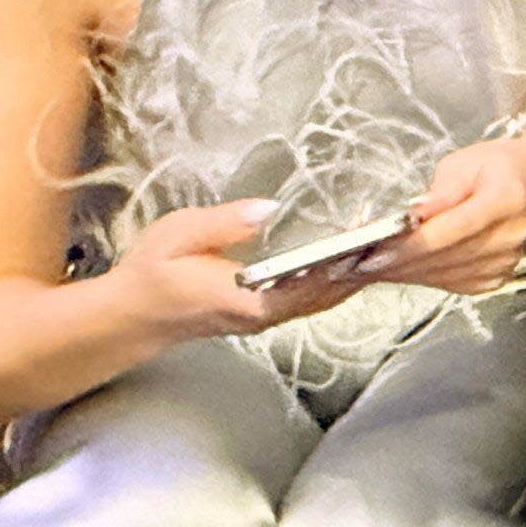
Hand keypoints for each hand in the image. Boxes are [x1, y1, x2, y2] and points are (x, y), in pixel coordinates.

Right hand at [112, 201, 363, 344]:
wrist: (131, 318)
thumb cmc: (151, 274)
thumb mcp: (177, 236)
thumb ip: (224, 224)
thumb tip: (268, 208)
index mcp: (246, 299)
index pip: (308, 283)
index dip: (341, 262)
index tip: (370, 238)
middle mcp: (265, 315)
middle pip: (326, 293)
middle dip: (360, 265)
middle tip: (394, 232)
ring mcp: (267, 318)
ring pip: (324, 299)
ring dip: (353, 273)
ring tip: (385, 240)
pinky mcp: (266, 314)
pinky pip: (312, 299)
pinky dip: (337, 280)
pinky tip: (354, 258)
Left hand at [362, 140, 525, 296]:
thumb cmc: (499, 166)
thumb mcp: (467, 161)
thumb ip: (440, 191)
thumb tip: (412, 217)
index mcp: (505, 201)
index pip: (448, 231)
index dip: (408, 246)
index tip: (372, 252)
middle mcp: (509, 238)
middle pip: (442, 259)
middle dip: (396, 263)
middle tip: (355, 264)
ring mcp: (505, 263)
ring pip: (443, 276)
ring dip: (404, 273)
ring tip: (370, 266)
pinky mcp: (496, 279)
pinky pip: (451, 284)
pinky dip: (422, 277)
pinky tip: (401, 269)